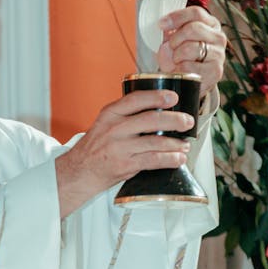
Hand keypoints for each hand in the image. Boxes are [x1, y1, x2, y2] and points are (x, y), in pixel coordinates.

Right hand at [55, 88, 193, 218]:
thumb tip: (159, 109)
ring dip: (175, 143)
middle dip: (174, 120)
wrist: (80, 171)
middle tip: (187, 122)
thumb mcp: (105, 123)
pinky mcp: (125, 165)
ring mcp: (120, 147)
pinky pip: (154, 160)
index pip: (136, 99)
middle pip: (151, 119)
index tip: (173, 97)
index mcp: (110, 114)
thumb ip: (126, 115)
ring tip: (184, 144)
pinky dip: (170, 159)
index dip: (157, 96)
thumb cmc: (95, 147)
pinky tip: (178, 158)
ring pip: (155, 141)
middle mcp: (114, 129)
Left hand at [157, 6, 225, 97]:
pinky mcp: (215, 71)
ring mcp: (218, 54)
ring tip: (177, 61)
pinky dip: (179, 70)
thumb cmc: (181, 58)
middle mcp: (218, 37)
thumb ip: (168, 35)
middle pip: (192, 29)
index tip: (161, 24)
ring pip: (189, 48)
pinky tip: (181, 72)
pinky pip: (188, 67)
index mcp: (210, 24)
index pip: (196, 13)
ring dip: (176, 56)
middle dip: (175, 39)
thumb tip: (166, 44)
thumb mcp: (174, 42)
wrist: (188, 81)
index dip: (177, 17)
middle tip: (171, 47)